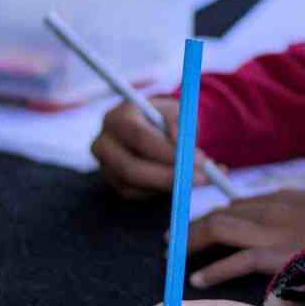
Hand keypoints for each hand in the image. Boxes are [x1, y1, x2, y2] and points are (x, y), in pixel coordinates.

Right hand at [91, 96, 224, 198]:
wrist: (152, 131)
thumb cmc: (164, 120)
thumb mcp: (176, 111)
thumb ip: (179, 122)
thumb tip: (180, 142)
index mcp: (117, 118)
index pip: (140, 138)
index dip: (168, 151)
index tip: (198, 160)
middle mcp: (104, 143)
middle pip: (131, 168)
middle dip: (168, 176)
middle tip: (200, 178)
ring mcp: (106, 167)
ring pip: (135, 185)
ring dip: (168, 185)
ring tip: (196, 179)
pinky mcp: (114, 184)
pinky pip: (137, 194)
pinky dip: (161, 191)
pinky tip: (178, 182)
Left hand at [183, 190, 304, 287]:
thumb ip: (288, 218)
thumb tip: (269, 233)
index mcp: (278, 198)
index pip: (233, 207)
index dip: (207, 219)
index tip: (191, 230)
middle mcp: (270, 209)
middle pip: (218, 214)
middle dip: (190, 229)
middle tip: (171, 243)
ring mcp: (274, 229)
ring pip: (218, 229)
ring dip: (191, 243)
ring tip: (174, 258)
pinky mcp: (280, 252)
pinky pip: (236, 260)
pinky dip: (214, 268)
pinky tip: (198, 279)